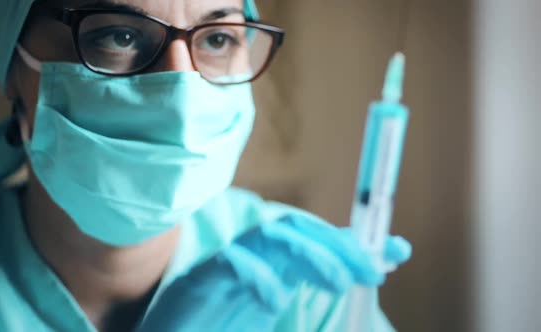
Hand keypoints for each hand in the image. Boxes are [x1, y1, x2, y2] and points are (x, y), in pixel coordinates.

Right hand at [142, 214, 411, 331]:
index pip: (318, 244)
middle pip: (297, 230)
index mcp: (274, 272)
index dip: (358, 242)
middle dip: (338, 243)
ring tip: (340, 282)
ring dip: (308, 252)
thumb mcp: (275, 326)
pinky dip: (256, 275)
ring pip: (268, 236)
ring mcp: (225, 268)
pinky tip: (275, 298)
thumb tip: (361, 302)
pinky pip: (229, 263)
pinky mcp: (197, 282)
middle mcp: (254, 262)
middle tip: (374, 270)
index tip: (399, 250)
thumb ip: (315, 311)